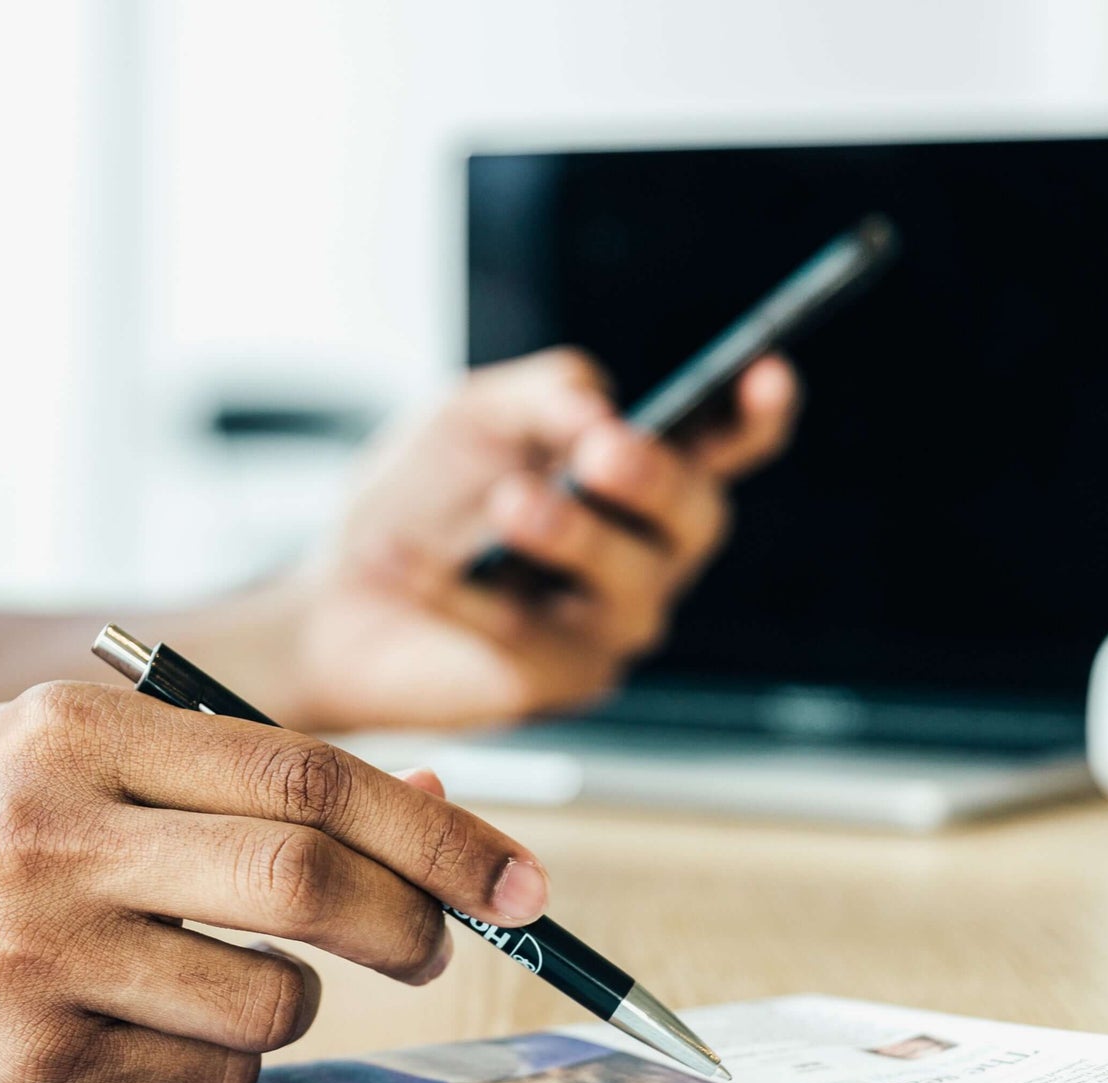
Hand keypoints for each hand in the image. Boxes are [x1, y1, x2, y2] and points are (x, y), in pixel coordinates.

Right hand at [0, 684, 547, 1082]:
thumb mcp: (86, 765)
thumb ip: (248, 780)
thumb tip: (440, 801)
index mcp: (80, 730)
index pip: (308, 775)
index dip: (437, 832)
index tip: (517, 879)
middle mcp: (52, 828)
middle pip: (307, 879)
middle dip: (413, 921)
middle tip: (439, 945)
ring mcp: (34, 947)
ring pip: (271, 996)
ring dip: (303, 1003)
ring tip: (246, 981)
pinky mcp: (23, 1054)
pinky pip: (208, 1074)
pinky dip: (233, 1060)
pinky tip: (169, 1030)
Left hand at [288, 347, 796, 729]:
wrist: (341, 595)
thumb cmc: (420, 500)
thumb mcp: (473, 415)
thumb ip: (543, 394)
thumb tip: (604, 411)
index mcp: (638, 478)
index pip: (724, 447)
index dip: (757, 416)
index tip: (766, 376)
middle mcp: (646, 554)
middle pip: (696, 517)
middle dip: (657, 479)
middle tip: (601, 453)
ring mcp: (610, 624)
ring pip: (633, 584)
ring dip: (577, 535)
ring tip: (511, 503)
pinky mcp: (558, 681)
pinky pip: (532, 634)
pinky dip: (467, 595)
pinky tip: (406, 561)